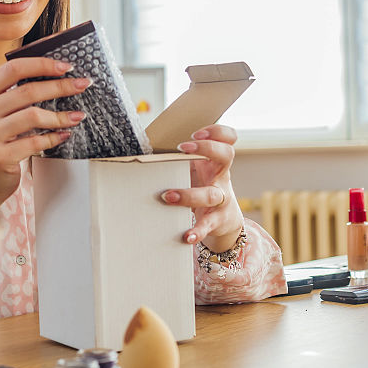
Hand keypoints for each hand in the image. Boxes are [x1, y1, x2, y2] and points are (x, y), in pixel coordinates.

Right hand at [0, 57, 89, 206]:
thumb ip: (12, 95)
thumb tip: (53, 76)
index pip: (12, 69)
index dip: (41, 64)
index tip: (65, 67)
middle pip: (27, 91)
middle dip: (60, 86)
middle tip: (81, 85)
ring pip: (33, 115)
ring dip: (61, 115)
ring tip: (77, 116)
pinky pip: (34, 142)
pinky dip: (54, 138)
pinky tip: (64, 135)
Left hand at [159, 124, 244, 253]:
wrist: (224, 220)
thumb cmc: (202, 187)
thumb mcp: (197, 171)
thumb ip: (179, 160)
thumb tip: (140, 150)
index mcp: (215, 161)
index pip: (228, 138)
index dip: (216, 131)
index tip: (195, 133)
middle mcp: (221, 176)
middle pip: (227, 155)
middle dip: (207, 148)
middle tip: (182, 148)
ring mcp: (222, 198)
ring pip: (212, 194)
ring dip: (189, 194)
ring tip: (167, 196)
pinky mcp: (217, 220)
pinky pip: (208, 224)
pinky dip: (197, 231)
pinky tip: (186, 236)